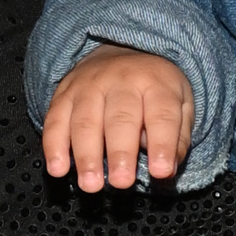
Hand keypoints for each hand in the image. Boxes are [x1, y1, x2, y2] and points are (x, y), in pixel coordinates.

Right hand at [42, 49, 193, 193]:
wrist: (120, 50)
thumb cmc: (153, 89)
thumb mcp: (181, 103)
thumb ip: (178, 137)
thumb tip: (169, 169)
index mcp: (156, 83)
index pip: (162, 115)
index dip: (162, 144)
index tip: (161, 172)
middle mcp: (121, 80)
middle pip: (120, 118)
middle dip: (120, 153)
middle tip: (122, 183)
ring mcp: (89, 85)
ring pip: (85, 121)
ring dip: (86, 155)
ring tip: (90, 185)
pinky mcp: (64, 94)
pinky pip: (55, 120)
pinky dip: (54, 146)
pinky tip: (58, 170)